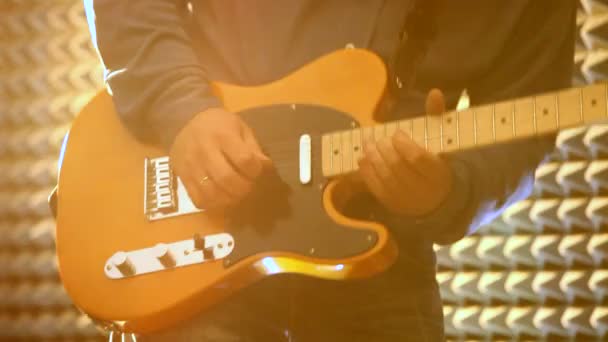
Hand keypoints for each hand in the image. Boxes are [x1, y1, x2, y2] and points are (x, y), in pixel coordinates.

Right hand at [169, 108, 270, 210]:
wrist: (185, 121)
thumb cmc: (219, 125)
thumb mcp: (240, 128)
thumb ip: (253, 148)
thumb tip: (266, 167)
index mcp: (222, 135)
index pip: (244, 160)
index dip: (255, 170)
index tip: (257, 171)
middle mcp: (204, 150)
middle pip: (227, 179)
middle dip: (244, 188)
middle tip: (248, 186)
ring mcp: (191, 165)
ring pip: (212, 193)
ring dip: (229, 199)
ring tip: (236, 193)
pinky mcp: (182, 177)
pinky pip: (197, 199)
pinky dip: (212, 204)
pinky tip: (220, 197)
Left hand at [357, 89, 452, 216]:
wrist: (436, 199)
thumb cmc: (437, 163)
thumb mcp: (441, 141)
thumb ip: (436, 117)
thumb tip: (434, 92)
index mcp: (438, 172)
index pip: (417, 158)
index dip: (403, 144)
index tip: (397, 133)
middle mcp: (422, 189)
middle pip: (397, 166)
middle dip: (384, 148)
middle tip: (380, 138)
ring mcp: (405, 198)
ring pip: (384, 175)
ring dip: (372, 156)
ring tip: (368, 143)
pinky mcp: (391, 203)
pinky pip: (375, 186)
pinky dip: (366, 169)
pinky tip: (364, 157)